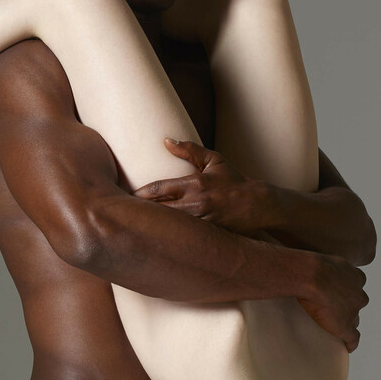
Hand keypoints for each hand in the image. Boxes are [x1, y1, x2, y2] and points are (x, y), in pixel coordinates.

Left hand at [133, 139, 272, 235]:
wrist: (258, 206)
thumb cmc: (234, 181)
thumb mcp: (214, 160)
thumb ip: (189, 150)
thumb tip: (166, 140)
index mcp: (195, 184)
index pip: (159, 188)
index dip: (139, 193)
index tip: (125, 195)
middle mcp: (196, 204)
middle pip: (159, 210)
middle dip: (140, 212)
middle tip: (122, 213)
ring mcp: (201, 222)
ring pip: (169, 226)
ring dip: (152, 226)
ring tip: (133, 227)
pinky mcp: (206, 236)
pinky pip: (182, 237)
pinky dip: (169, 236)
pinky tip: (155, 240)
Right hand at [296, 254, 367, 352]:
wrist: (310, 276)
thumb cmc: (310, 266)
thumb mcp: (321, 261)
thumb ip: (323, 266)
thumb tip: (304, 266)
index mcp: (356, 277)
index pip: (355, 288)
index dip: (347, 293)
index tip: (339, 296)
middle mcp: (359, 294)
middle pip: (356, 304)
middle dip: (348, 308)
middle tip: (334, 311)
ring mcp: (353, 311)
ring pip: (354, 320)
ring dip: (346, 323)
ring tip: (336, 328)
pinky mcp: (345, 326)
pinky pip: (353, 338)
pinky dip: (351, 343)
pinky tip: (347, 347)